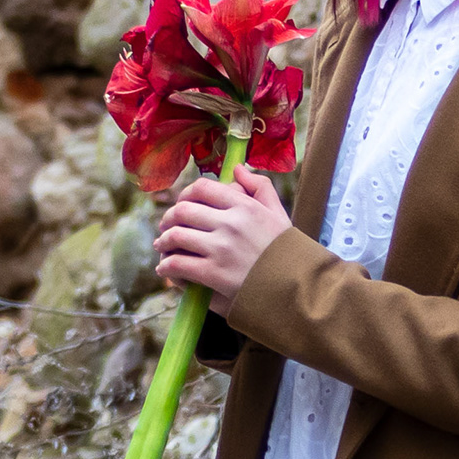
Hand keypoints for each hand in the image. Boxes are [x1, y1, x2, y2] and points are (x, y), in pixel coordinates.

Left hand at [152, 167, 286, 313]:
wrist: (295, 289)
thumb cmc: (286, 253)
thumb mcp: (278, 214)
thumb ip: (260, 187)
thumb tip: (237, 168)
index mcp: (245, 206)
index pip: (202, 188)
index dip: (184, 195)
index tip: (180, 205)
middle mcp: (230, 223)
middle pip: (183, 211)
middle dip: (168, 218)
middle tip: (165, 227)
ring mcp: (220, 249)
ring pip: (176, 236)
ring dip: (164, 242)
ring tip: (162, 247)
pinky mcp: (213, 274)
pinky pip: (178, 264)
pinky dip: (167, 266)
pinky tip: (166, 270)